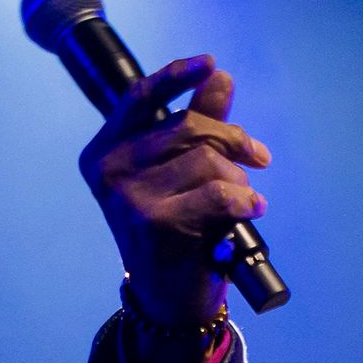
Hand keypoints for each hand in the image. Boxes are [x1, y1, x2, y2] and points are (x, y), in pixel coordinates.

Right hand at [78, 55, 268, 324]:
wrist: (168, 299)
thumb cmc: (175, 231)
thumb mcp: (180, 173)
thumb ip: (197, 123)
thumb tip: (219, 76)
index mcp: (105, 152)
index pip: (140, 98)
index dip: (177, 75)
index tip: (210, 63)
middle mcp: (108, 171)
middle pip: (187, 126)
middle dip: (232, 140)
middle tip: (258, 158)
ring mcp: (128, 198)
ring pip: (207, 160)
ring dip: (238, 178)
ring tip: (241, 199)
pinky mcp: (155, 223)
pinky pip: (216, 192)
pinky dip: (242, 198)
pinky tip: (250, 209)